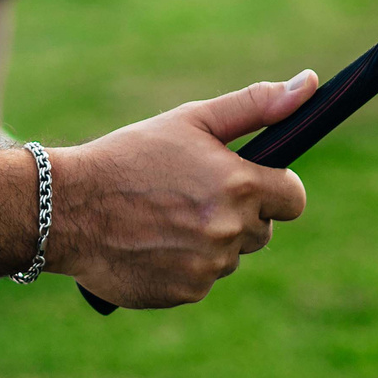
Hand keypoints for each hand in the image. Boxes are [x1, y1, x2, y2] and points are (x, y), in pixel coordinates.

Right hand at [45, 73, 315, 307]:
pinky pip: (202, 280)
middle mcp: (229, 231)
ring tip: (165, 217)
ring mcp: (208, 268)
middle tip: (193, 195)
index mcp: (239, 185)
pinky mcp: (185, 294)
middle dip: (240, 214)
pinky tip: (152, 243)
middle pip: (262, 229)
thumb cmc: (130, 156)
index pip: (294, 198)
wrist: (68, 208)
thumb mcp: (191, 121)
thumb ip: (255, 105)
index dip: (276, 188)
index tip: (252, 181)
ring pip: (230, 256)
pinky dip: (184, 265)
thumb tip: (310, 84)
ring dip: (210, 240)